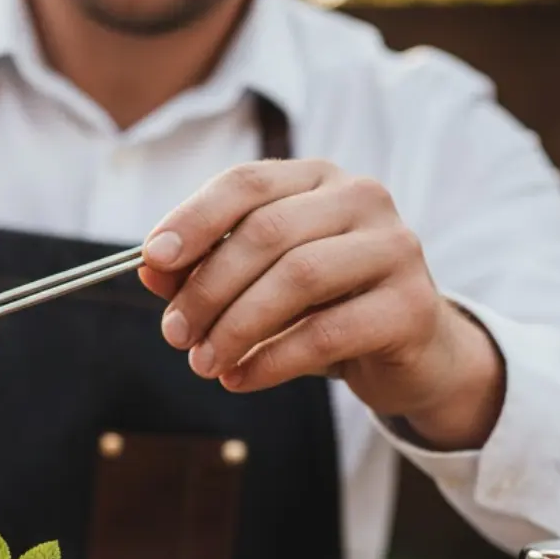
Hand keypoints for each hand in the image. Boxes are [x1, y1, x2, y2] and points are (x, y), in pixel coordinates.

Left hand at [140, 160, 504, 450]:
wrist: (409, 351)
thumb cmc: (323, 309)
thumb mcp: (257, 286)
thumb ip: (204, 271)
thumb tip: (149, 268)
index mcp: (317, 179)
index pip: (246, 183)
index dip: (194, 219)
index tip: (152, 259)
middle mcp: (361, 198)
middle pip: (266, 232)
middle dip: (207, 288)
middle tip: (174, 335)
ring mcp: (393, 247)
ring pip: (298, 277)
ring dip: (236, 327)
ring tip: (203, 363)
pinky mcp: (410, 305)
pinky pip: (326, 331)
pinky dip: (271, 360)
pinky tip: (240, 378)